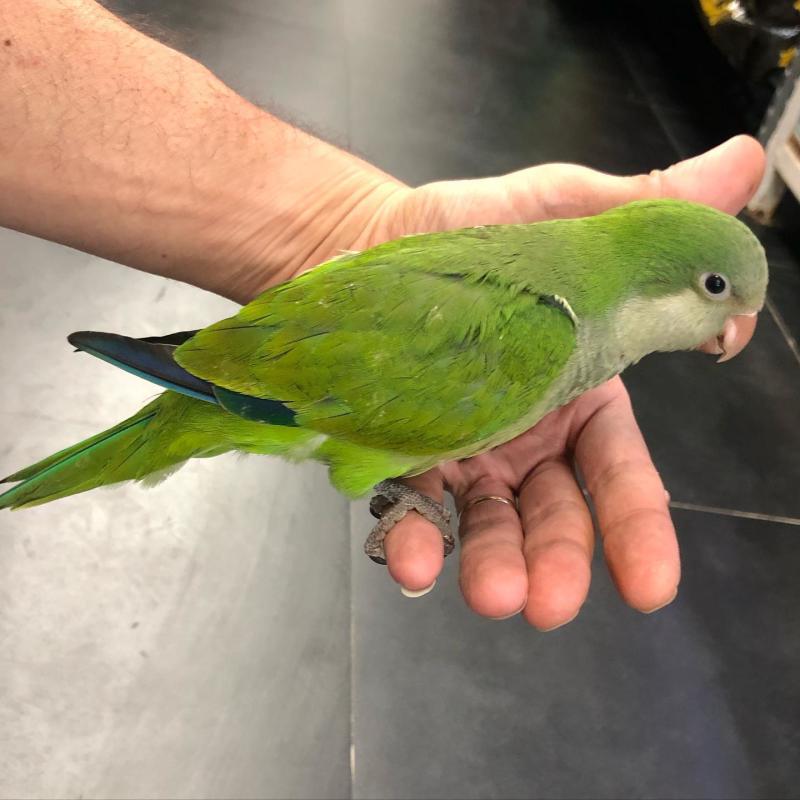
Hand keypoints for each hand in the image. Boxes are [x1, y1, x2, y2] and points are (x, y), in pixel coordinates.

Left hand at [364, 135, 765, 628]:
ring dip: (493, 564)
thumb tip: (740, 163)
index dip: (637, 526)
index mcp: (577, 391)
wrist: (358, 241)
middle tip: (549, 602)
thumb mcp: (553, 213)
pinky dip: (413, 537)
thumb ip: (638, 212)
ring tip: (492, 594)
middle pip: (553, 512)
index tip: (651, 583)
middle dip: (558, 560)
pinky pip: (410, 507)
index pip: (618, 470)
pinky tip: (413, 555)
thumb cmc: (467, 233)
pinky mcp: (399, 458)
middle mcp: (523, 436)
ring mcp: (461, 454)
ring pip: (488, 525)